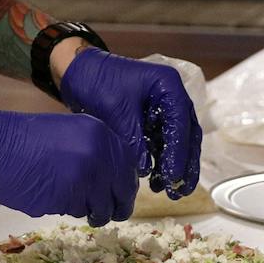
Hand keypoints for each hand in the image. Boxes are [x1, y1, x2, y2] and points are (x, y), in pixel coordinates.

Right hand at [0, 107, 138, 226]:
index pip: (128, 169)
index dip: (126, 185)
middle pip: (120, 193)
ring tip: (66, 196)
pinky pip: (75, 212)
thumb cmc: (24, 138)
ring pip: (98, 207)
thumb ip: (96, 151)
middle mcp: (97, 156)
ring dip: (88, 209)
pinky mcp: (64, 199)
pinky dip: (67, 209)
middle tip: (109, 213)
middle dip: (115, 207)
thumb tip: (114, 178)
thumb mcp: (69, 132)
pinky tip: (50, 195)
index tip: (122, 194)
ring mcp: (82, 179)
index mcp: (100, 135)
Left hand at [58, 50, 201, 197]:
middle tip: (180, 190)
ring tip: (168, 191)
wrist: (77, 71)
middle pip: (186, 134)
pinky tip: (154, 181)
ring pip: (176, 143)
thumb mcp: (116, 109)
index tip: (173, 176)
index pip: (181, 123)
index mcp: (168, 86)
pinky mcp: (149, 121)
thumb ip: (133, 138)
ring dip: (173, 166)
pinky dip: (159, 162)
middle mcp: (170, 97)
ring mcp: (161, 110)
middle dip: (185, 164)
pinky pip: (160, 145)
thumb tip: (145, 169)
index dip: (179, 152)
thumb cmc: (96, 80)